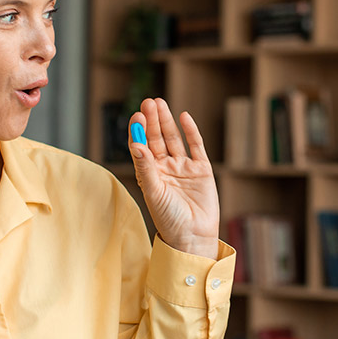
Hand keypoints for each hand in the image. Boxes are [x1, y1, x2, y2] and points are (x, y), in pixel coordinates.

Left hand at [129, 98, 218, 258]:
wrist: (193, 235)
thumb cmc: (169, 219)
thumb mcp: (153, 192)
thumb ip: (146, 167)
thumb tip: (136, 144)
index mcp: (149, 174)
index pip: (141, 147)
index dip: (138, 131)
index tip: (136, 117)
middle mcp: (165, 168)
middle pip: (157, 138)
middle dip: (152, 120)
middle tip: (148, 102)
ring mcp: (183, 167)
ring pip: (174, 139)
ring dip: (167, 122)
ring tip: (160, 103)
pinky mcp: (201, 170)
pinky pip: (196, 146)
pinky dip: (190, 131)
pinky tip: (184, 117)